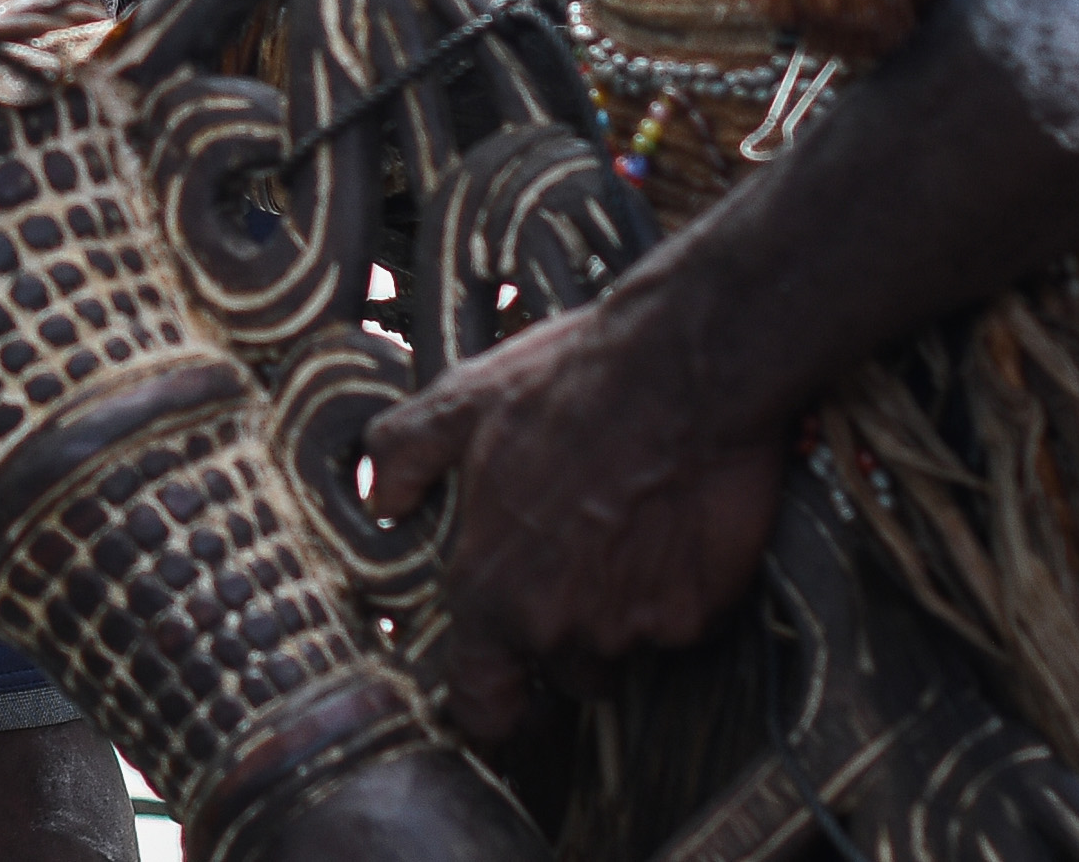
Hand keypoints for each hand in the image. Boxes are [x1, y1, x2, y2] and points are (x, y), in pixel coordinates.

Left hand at [363, 292, 794, 742]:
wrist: (682, 370)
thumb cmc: (567, 386)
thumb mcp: (458, 403)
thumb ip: (403, 456)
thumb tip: (380, 499)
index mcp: (493, 592)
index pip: (481, 707)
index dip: (488, 707)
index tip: (501, 692)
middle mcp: (560, 628)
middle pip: (563, 677)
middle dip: (565, 638)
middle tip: (573, 566)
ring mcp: (634, 627)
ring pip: (623, 651)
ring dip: (619, 615)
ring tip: (622, 535)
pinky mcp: (698, 613)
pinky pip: (680, 624)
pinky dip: (675, 593)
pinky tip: (669, 529)